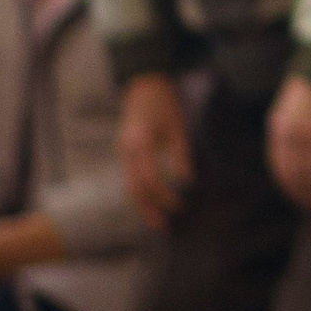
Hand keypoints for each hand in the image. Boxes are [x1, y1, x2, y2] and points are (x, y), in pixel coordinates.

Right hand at [120, 73, 194, 226]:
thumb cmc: (165, 102)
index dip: (164, 196)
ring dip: (142, 205)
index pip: (150, 179)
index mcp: (140, 143)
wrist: (144, 82)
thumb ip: (181, 154)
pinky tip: (151, 202)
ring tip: (157, 221)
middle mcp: (127, 150)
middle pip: (134, 188)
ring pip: (129, 185)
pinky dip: (141, 192)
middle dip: (148, 210)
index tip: (180, 206)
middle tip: (164, 228)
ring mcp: (123, 150)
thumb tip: (187, 181)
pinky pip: (130, 177)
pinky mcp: (126, 151)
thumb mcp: (177, 126)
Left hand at [266, 73, 310, 215]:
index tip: (305, 200)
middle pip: (293, 174)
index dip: (293, 186)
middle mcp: (285, 135)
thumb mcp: (304, 114)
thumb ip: (305, 136)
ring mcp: (300, 135)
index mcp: (278, 129)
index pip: (281, 167)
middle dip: (306, 194)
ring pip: (307, 175)